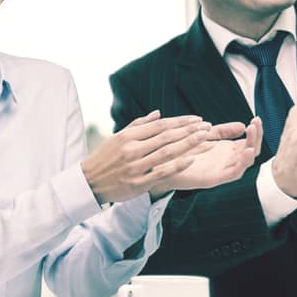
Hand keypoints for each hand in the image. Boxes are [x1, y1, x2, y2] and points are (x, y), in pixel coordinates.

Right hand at [81, 112, 211, 204]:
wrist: (89, 183)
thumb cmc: (105, 159)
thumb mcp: (117, 138)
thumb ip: (138, 125)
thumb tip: (158, 113)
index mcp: (127, 136)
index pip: (159, 125)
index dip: (180, 121)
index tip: (197, 119)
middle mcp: (131, 149)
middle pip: (166, 136)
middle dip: (189, 130)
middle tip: (206, 125)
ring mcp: (135, 166)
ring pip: (167, 152)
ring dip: (188, 143)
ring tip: (205, 137)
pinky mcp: (138, 183)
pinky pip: (162, 172)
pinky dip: (178, 165)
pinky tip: (192, 159)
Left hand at [149, 117, 260, 195]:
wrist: (159, 164)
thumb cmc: (180, 150)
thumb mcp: (203, 136)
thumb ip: (221, 131)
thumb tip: (242, 124)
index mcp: (226, 151)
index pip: (248, 141)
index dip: (255, 131)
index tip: (256, 119)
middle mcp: (226, 161)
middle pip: (251, 151)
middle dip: (256, 137)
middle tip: (256, 123)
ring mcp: (221, 170)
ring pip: (245, 162)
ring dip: (252, 149)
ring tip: (253, 135)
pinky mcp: (212, 179)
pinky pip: (233, 173)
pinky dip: (242, 163)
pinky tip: (246, 151)